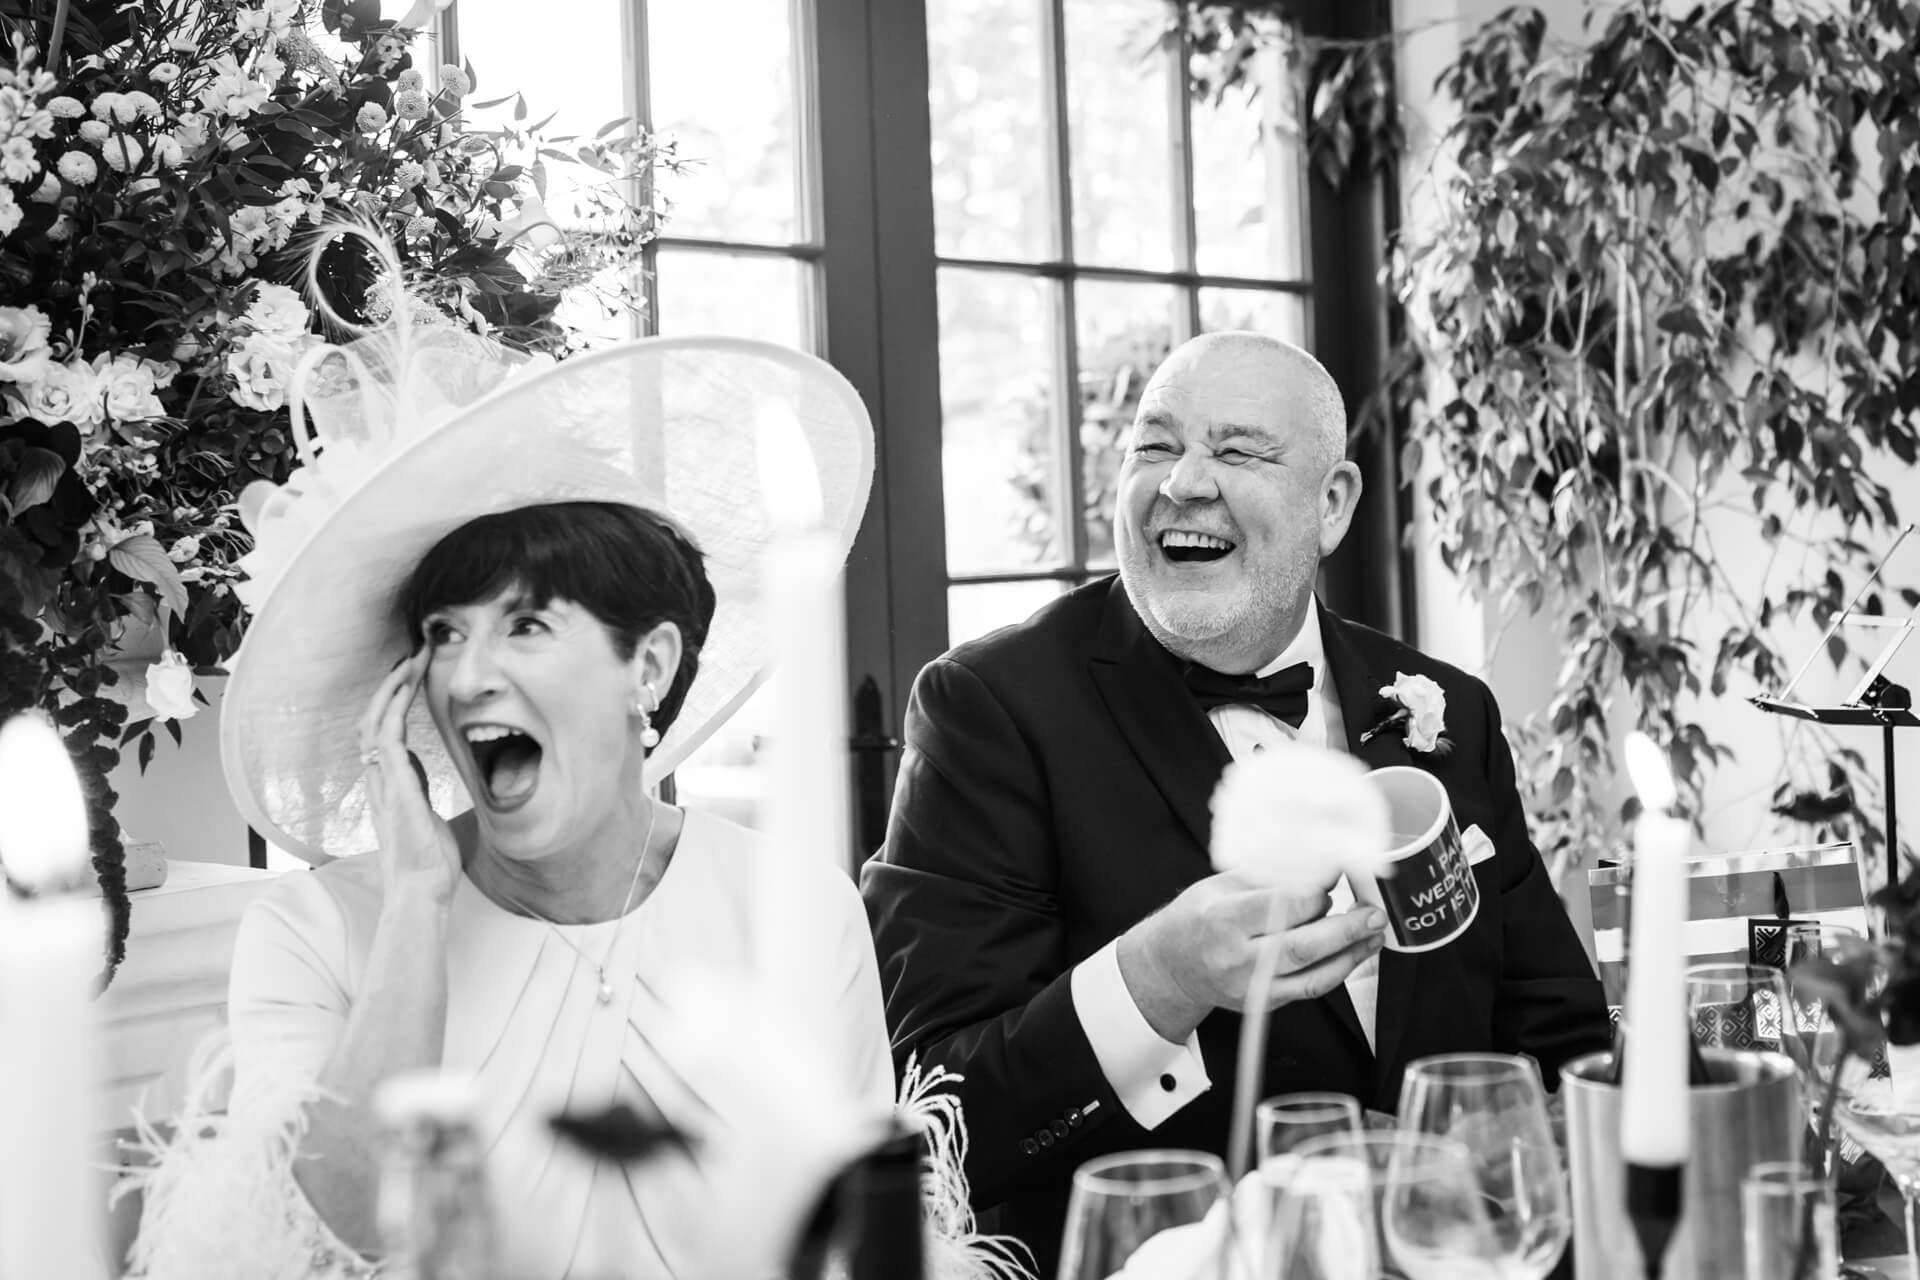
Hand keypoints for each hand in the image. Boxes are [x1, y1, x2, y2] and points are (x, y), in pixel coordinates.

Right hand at [360, 648, 459, 902]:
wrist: (421, 891)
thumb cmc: (428, 864)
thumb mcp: (431, 818)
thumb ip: (424, 795)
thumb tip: (426, 778)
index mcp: (388, 786)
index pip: (384, 733)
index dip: (394, 704)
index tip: (412, 679)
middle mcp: (378, 780)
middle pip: (374, 720)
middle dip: (390, 686)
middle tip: (410, 656)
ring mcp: (382, 782)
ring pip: (376, 721)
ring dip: (392, 688)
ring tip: (409, 659)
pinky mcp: (392, 786)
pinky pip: (386, 736)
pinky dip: (394, 708)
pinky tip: (406, 685)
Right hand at [1117, 871, 1386, 1041]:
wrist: (1171, 967)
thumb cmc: (1197, 918)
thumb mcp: (1221, 886)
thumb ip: (1268, 879)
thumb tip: (1320, 865)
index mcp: (1223, 921)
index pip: (1281, 907)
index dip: (1316, 890)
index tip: (1338, 873)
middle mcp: (1237, 960)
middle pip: (1303, 946)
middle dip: (1346, 929)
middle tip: (1374, 912)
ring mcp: (1252, 987)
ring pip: (1314, 975)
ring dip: (1352, 954)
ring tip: (1375, 933)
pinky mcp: (1265, 1003)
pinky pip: (1310, 989)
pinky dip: (1338, 970)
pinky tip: (1356, 952)